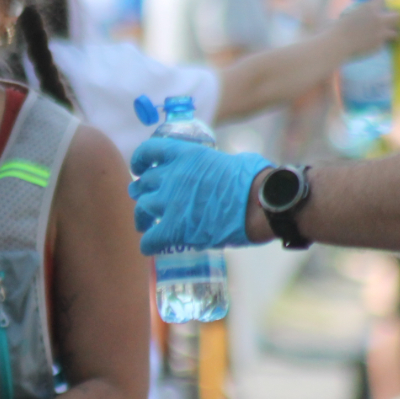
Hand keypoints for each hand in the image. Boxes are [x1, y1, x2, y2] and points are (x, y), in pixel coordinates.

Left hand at [129, 138, 273, 254]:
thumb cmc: (255, 181)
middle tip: (146, 200)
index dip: (140, 160)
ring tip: (145, 224)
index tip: (139, 168)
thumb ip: (213, 164)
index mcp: (185, 154)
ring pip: (142, 209)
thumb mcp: (230, 159)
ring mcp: (170, 202)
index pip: (149, 151)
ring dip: (142, 217)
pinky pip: (150, 238)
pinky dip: (148, 243)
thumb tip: (217, 169)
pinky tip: (150, 247)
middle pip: (144, 183)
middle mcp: (172, 175)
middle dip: (143, 192)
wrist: (260, 204)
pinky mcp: (174, 229)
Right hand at [327, 0, 397, 59]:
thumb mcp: (349, 13)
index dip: (378, 3)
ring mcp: (380, 33)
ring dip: (388, 33)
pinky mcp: (378, 45)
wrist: (338, 43)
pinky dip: (378, 43)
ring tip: (381, 35)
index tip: (374, 7)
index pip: (382, 0)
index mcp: (370, 8)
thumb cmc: (338, 27)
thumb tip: (363, 12)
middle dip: (392, 18)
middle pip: (397, 16)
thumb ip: (360, 11)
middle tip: (385, 21)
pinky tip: (370, 44)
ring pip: (394, 33)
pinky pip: (383, 43)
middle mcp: (379, 19)